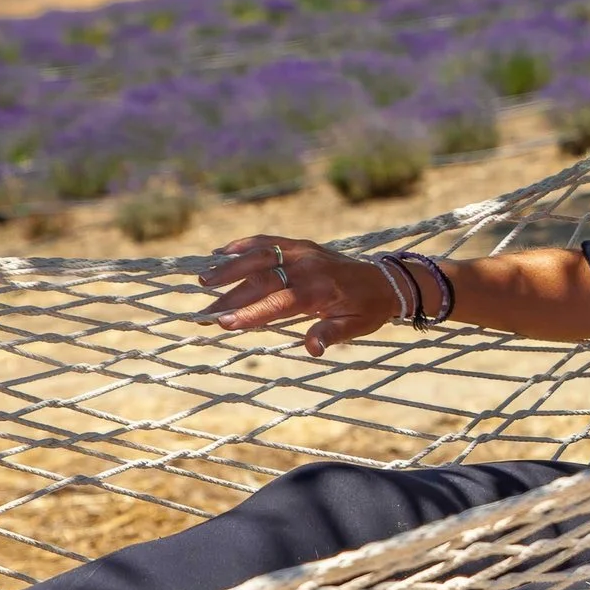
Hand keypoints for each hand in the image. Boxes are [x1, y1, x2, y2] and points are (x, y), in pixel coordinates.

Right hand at [201, 234, 399, 356]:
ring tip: (205, 280)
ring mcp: (303, 252)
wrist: (385, 280)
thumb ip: (331, 334)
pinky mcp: (300, 244)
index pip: (280, 302)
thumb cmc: (367, 308)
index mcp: (321, 290)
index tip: (226, 323)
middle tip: (206, 313)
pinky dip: (244, 244)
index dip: (252, 313)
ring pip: (261, 256)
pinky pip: (269, 241)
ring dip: (231, 267)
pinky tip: (220, 251)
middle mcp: (309, 267)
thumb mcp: (356, 327)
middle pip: (263, 280)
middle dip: (232, 297)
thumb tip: (311, 349)